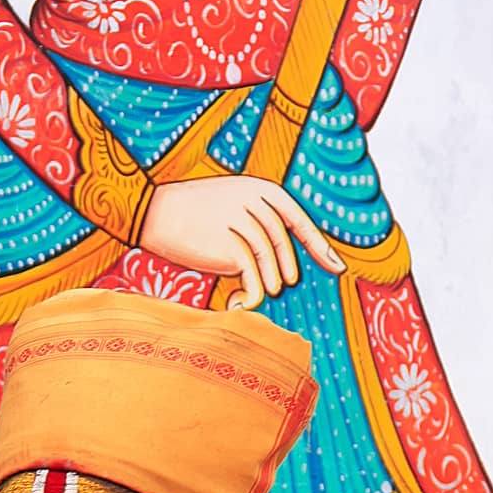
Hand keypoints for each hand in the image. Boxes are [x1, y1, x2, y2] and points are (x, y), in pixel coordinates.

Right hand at [139, 176, 345, 309]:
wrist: (154, 213)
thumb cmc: (190, 215)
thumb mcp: (229, 206)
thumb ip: (256, 223)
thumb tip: (281, 260)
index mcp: (261, 189)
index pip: (298, 219)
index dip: (319, 246)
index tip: (337, 268)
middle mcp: (257, 203)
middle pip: (284, 247)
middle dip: (283, 272)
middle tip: (277, 285)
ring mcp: (245, 223)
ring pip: (271, 266)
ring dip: (265, 285)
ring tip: (253, 292)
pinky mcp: (231, 247)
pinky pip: (254, 281)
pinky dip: (250, 298)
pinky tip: (235, 303)